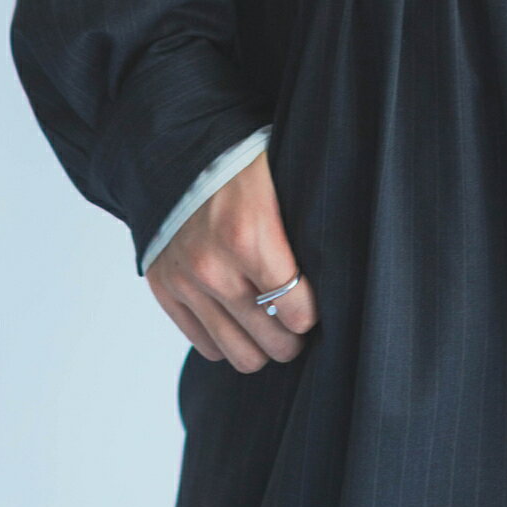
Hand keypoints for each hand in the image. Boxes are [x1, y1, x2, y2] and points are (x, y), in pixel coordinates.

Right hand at [145, 149, 319, 371]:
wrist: (179, 151)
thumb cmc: (241, 166)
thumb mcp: (284, 183)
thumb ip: (306, 228)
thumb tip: (341, 271)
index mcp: (250, 237)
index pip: (297, 311)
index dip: (312, 314)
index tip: (314, 304)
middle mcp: (214, 267)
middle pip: (272, 342)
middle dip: (292, 337)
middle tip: (297, 322)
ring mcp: (186, 282)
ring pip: (239, 354)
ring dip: (262, 347)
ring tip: (272, 327)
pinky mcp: (165, 290)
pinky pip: (206, 345)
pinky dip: (226, 339)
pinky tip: (239, 317)